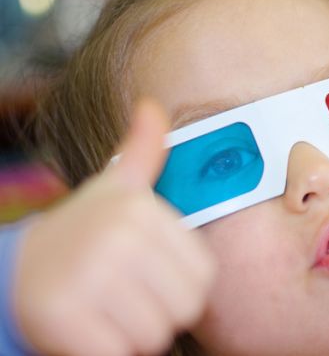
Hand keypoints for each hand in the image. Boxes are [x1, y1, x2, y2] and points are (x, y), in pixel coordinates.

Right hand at [14, 99, 213, 355]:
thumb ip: (143, 150)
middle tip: (126, 296)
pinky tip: (88, 328)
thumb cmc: (84, 230)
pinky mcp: (61, 315)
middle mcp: (117, 235)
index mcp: (140, 210)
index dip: (179, 287)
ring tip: (107, 308)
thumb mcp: (116, 186)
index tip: (149, 275)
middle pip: (183, 308)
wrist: (19, 268)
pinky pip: (117, 353)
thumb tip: (153, 105)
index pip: (203, 278)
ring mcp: (87, 273)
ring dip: (132, 334)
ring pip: (153, 336)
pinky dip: (106, 351)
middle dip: (158, 312)